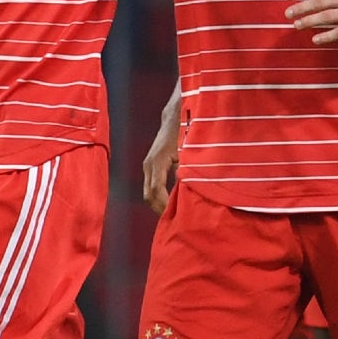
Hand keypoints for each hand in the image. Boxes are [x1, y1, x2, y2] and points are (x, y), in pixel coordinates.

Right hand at [142, 86, 181, 214]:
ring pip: (148, 192)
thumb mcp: (188, 152)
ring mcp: (148, 165)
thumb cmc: (184, 132)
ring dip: (159, 204)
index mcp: (157, 162)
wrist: (174, 116)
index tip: (176, 217)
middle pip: (149, 195)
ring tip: (174, 216)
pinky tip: (172, 203)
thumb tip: (189, 191)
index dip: (165, 205)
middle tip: (175, 222)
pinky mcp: (151, 165)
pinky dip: (159, 197)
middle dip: (160, 210)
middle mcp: (149, 165)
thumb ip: (187, 171)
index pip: (156, 190)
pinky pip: (151, 186)